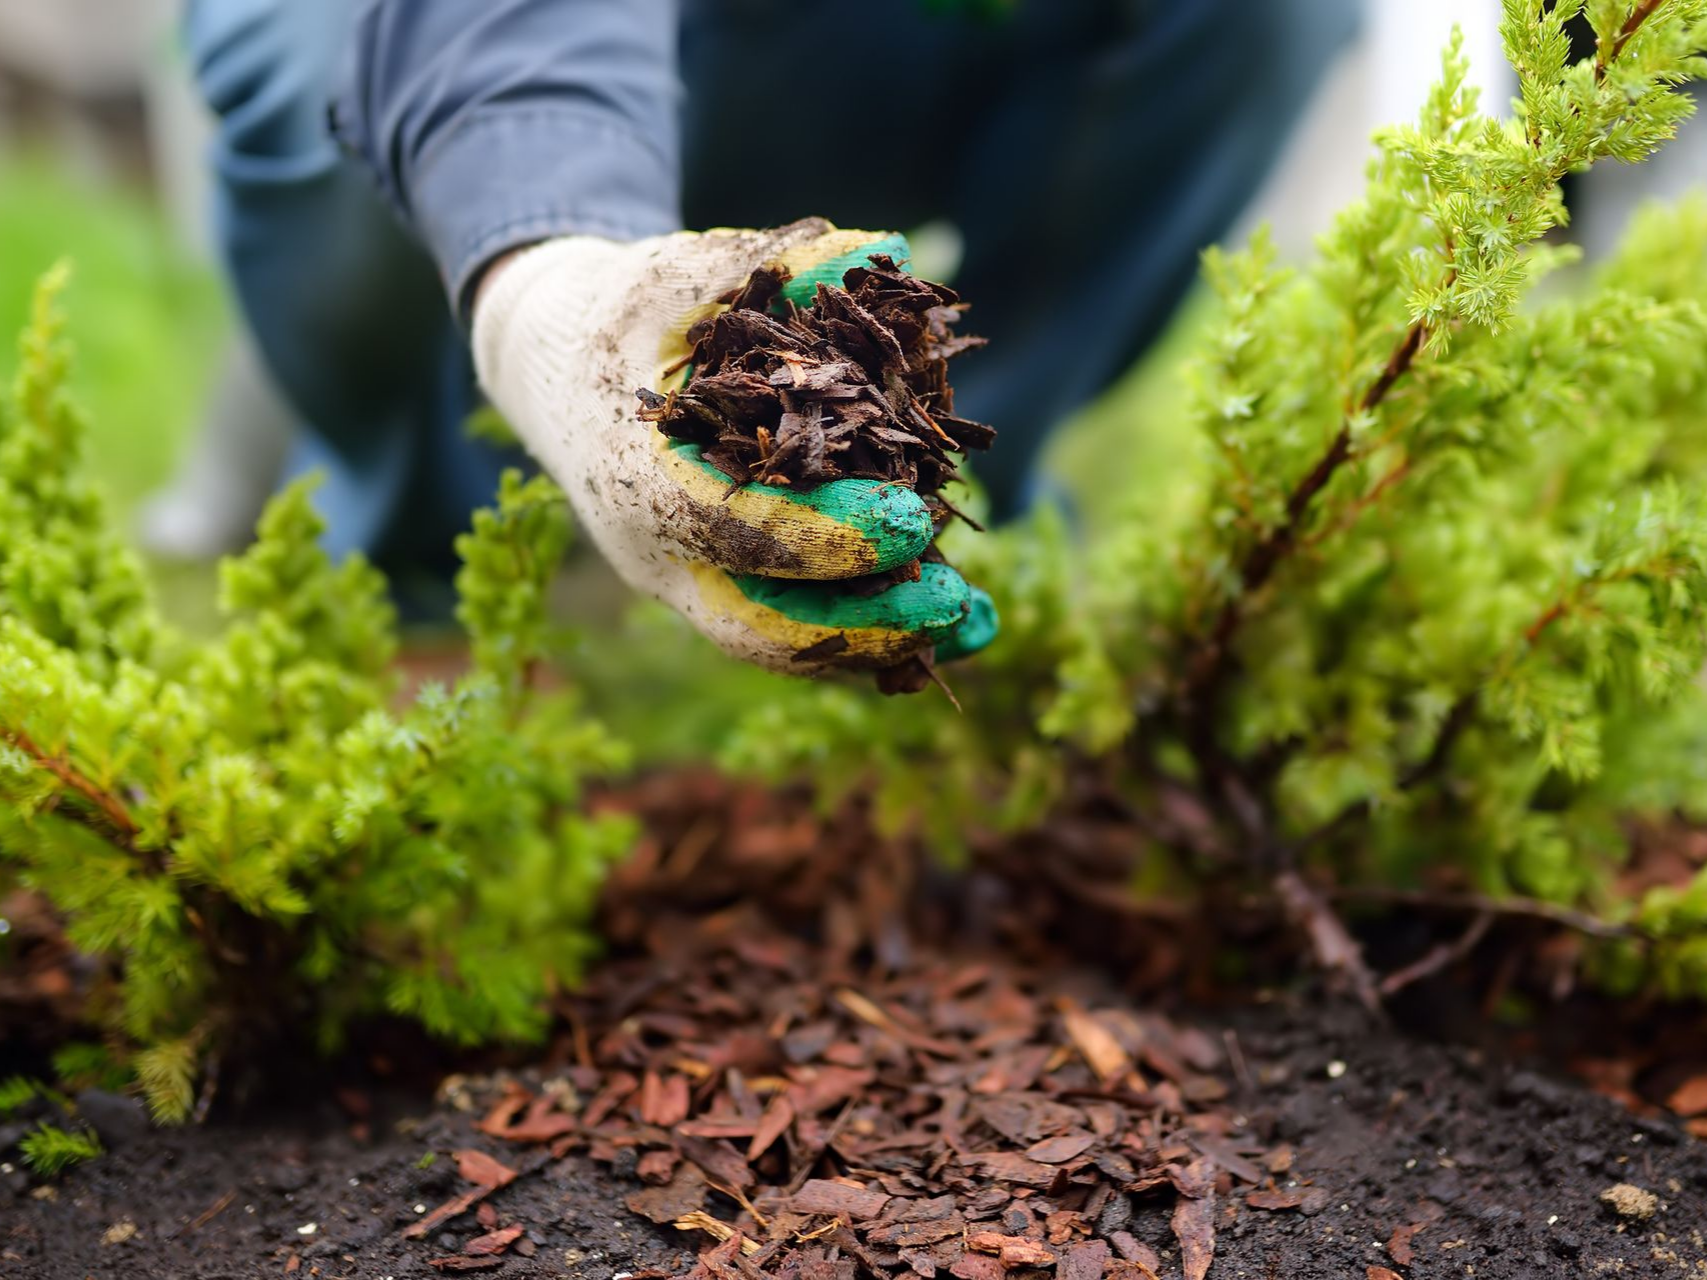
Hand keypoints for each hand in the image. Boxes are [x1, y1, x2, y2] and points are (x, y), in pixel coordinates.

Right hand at [471, 219, 996, 675]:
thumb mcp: (682, 273)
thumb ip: (775, 264)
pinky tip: (952, 621)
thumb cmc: (623, 312)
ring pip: (782, 642)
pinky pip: (794, 628)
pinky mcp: (717, 588)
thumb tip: (883, 252)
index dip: (827, 534)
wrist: (554, 367)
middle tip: (956, 603)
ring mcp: (684, 582)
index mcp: (634, 476)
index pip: (733, 527)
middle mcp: (654, 552)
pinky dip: (870, 632)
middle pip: (759, 625)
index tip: (915, 520)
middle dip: (862, 625)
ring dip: (881, 643)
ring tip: (977, 625)